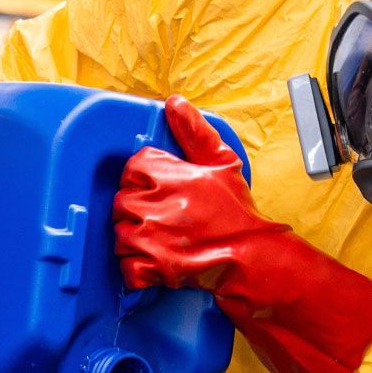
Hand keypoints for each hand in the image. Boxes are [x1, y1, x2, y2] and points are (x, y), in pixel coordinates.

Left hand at [113, 95, 264, 292]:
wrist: (251, 257)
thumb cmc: (237, 212)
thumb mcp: (222, 163)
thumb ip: (195, 131)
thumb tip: (175, 103)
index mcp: (169, 175)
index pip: (133, 168)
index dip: (142, 179)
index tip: (154, 189)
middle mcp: (155, 204)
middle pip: (122, 201)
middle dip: (137, 210)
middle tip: (160, 218)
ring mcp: (151, 237)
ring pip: (120, 234)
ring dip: (135, 239)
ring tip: (159, 241)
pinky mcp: (153, 267)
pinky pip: (127, 266)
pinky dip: (137, 269)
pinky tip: (154, 263)